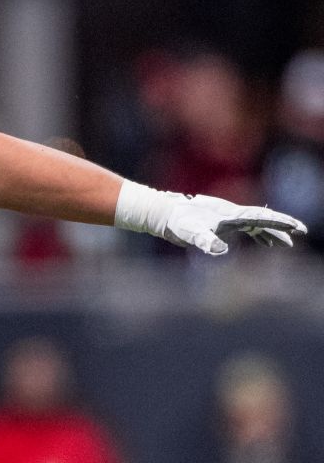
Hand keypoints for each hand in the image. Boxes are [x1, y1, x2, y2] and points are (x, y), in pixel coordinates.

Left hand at [116, 182, 306, 255]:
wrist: (162, 213)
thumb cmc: (176, 223)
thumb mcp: (190, 233)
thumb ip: (205, 240)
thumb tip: (221, 249)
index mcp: (229, 214)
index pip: (261, 217)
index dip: (280, 223)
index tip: (297, 228)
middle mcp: (230, 213)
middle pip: (263, 218)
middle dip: (282, 226)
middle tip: (299, 232)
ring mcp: (226, 217)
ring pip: (256, 223)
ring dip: (271, 232)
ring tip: (285, 243)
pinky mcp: (220, 221)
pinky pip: (246, 227)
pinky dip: (258, 233)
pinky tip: (264, 243)